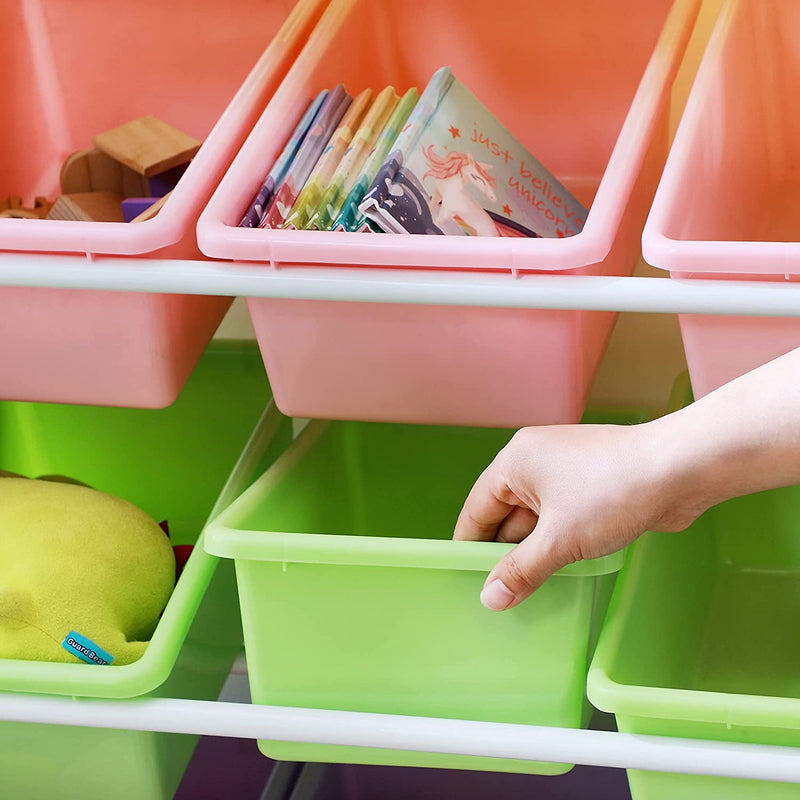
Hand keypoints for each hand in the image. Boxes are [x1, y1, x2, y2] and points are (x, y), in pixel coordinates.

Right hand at [453, 422, 704, 610]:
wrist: (682, 468)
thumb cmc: (612, 493)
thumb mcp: (559, 539)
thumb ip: (521, 570)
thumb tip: (489, 599)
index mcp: (516, 462)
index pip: (478, 508)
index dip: (469, 544)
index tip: (463, 578)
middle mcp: (536, 461)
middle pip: (506, 513)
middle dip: (504, 552)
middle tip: (498, 594)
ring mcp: (566, 471)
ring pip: (536, 518)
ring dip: (534, 549)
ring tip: (526, 589)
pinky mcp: (593, 483)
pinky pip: (562, 517)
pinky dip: (557, 541)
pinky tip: (558, 570)